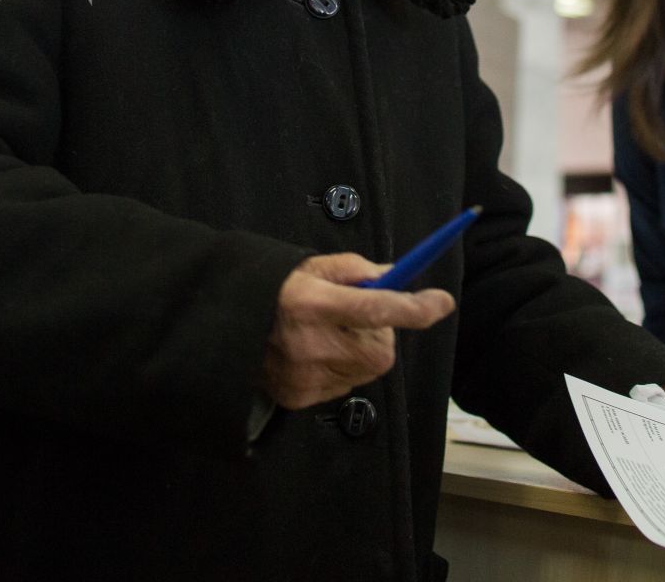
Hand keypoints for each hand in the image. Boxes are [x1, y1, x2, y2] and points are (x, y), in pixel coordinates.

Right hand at [263, 253, 454, 409]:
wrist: (223, 324)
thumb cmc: (273, 288)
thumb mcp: (310, 266)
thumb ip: (356, 271)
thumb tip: (394, 277)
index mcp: (312, 303)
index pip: (376, 309)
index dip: (414, 307)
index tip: (442, 302)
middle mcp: (309, 344)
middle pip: (380, 350)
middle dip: (379, 334)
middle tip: (352, 318)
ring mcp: (304, 377)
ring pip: (366, 371)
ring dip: (360, 352)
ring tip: (325, 334)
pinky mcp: (300, 398)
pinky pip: (345, 385)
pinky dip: (341, 369)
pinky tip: (312, 353)